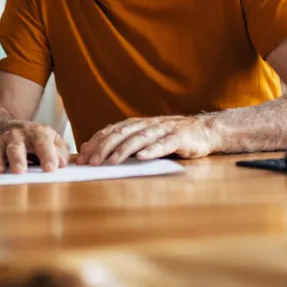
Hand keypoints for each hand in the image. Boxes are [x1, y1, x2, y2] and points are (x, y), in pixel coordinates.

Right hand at [0, 122, 67, 173]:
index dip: (47, 155)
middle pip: (17, 146)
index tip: (50, 169)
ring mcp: (2, 141)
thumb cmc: (36, 139)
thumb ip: (61, 151)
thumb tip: (62, 164)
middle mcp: (18, 135)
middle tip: (20, 172)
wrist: (10, 125)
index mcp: (37, 133)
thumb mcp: (53, 140)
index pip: (43, 143)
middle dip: (18, 159)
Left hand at [77, 116, 216, 165]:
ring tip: (112, 161)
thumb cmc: (171, 137)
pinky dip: (152, 150)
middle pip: (121, 134)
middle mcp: (147, 125)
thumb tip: (92, 150)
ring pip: (140, 139)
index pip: (110, 131)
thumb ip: (122, 142)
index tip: (81, 157)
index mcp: (136, 125)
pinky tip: (142, 157)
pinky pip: (164, 144)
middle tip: (91, 162)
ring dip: (124, 150)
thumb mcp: (145, 138)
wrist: (205, 130)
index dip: (95, 143)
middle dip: (104, 148)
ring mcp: (163, 130)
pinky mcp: (179, 138)